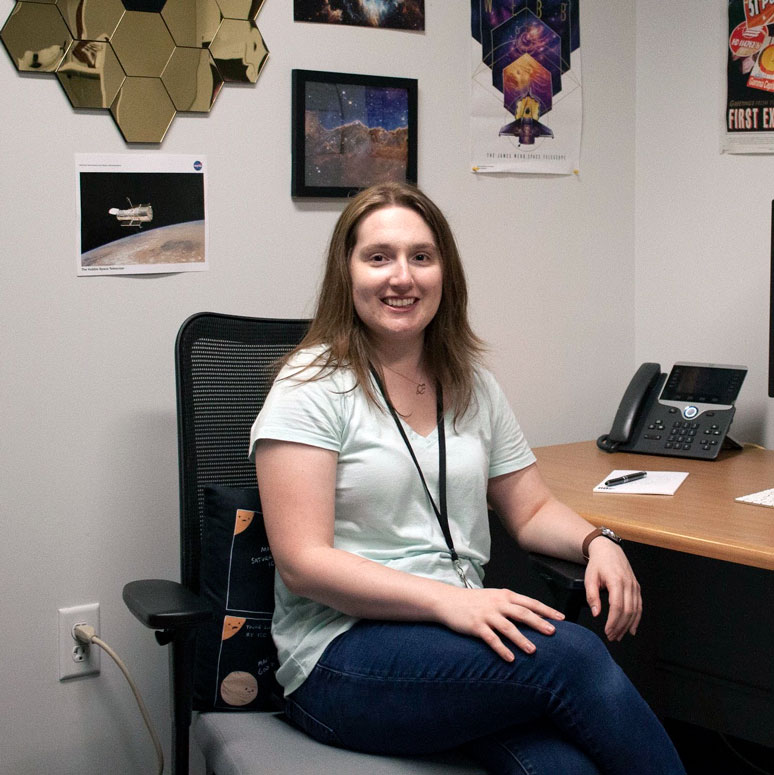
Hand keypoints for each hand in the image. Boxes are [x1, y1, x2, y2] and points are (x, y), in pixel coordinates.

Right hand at [435, 587, 564, 660]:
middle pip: (522, 613)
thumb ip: (510, 604)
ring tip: (533, 651)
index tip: (561, 618)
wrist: (448, 600)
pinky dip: (502, 649)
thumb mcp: (493, 597)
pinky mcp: (476, 625)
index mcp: (505, 595)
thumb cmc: (473, 601)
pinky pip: (491, 639)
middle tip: (553, 632)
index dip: (546, 610)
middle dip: (539, 623)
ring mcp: (487, 614)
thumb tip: (531, 615)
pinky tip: (510, 658)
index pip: (530, 602)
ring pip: (508, 627)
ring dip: (521, 639)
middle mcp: (498, 603)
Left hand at [584, 539, 641, 640]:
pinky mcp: (637, 587)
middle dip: (620, 627)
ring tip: (619, 635)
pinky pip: (639, 606)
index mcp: (616, 581)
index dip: (613, 621)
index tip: (607, 631)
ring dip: (628, 625)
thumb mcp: (589, 578)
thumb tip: (596, 613)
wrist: (608, 549)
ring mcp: (634, 586)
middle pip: (628, 611)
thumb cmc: (598, 563)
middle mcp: (628, 584)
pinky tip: (632, 629)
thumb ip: (592, 596)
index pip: (617, 606)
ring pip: (635, 610)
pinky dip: (637, 619)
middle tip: (612, 637)